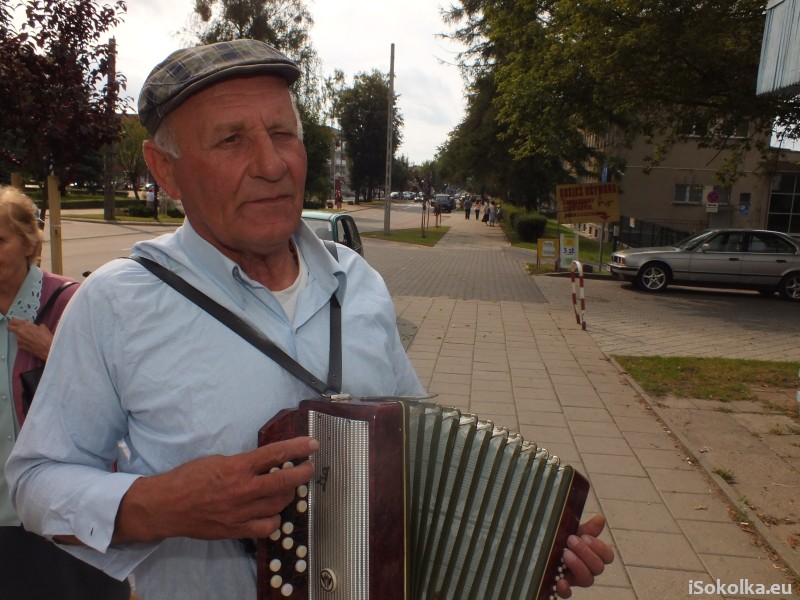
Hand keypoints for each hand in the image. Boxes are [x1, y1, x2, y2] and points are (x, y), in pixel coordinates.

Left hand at [8, 318, 53, 360]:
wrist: (48, 348)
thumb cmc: (47, 337)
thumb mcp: (43, 327)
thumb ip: (35, 325)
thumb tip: (34, 326)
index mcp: (25, 325)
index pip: (13, 321)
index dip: (14, 321)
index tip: (15, 322)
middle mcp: (20, 331)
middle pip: (9, 327)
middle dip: (12, 327)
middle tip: (16, 328)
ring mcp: (19, 340)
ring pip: (16, 336)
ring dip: (20, 335)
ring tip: (29, 337)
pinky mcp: (20, 346)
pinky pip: (19, 342)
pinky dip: (23, 342)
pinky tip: (30, 343)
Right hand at [113, 436, 318, 543]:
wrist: (166, 506)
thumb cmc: (187, 479)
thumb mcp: (217, 460)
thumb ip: (243, 463)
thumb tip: (267, 461)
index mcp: (237, 467)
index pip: (276, 454)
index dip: (298, 448)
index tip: (312, 445)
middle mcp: (242, 490)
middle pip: (285, 481)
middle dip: (303, 473)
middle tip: (309, 468)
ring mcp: (240, 512)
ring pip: (279, 504)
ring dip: (289, 494)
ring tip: (289, 487)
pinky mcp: (236, 530)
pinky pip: (266, 527)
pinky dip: (274, 520)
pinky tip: (273, 512)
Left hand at [556, 515, 614, 597]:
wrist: (537, 546)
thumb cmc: (558, 539)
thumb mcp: (571, 531)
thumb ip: (587, 528)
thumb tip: (601, 518)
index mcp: (591, 555)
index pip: (607, 556)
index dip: (599, 548)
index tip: (585, 537)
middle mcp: (586, 569)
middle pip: (598, 568)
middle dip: (586, 553)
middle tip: (571, 541)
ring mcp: (574, 579)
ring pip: (588, 580)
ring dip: (579, 566)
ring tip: (566, 554)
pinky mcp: (561, 587)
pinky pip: (567, 594)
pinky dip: (565, 589)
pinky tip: (560, 581)